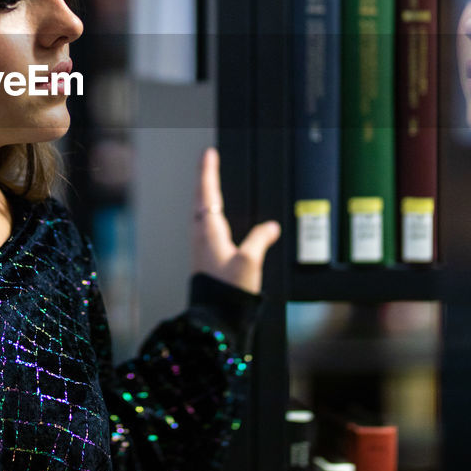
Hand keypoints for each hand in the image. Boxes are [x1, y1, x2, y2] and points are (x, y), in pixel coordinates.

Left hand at [192, 147, 280, 294]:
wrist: (215, 317)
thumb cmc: (228, 291)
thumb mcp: (249, 262)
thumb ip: (260, 239)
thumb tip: (270, 227)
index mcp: (209, 230)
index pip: (207, 193)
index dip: (208, 172)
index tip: (209, 153)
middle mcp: (200, 235)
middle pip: (200, 198)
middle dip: (204, 178)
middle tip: (208, 161)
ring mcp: (200, 246)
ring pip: (199, 211)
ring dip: (204, 194)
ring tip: (208, 182)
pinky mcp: (203, 256)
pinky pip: (203, 224)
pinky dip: (207, 210)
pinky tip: (212, 217)